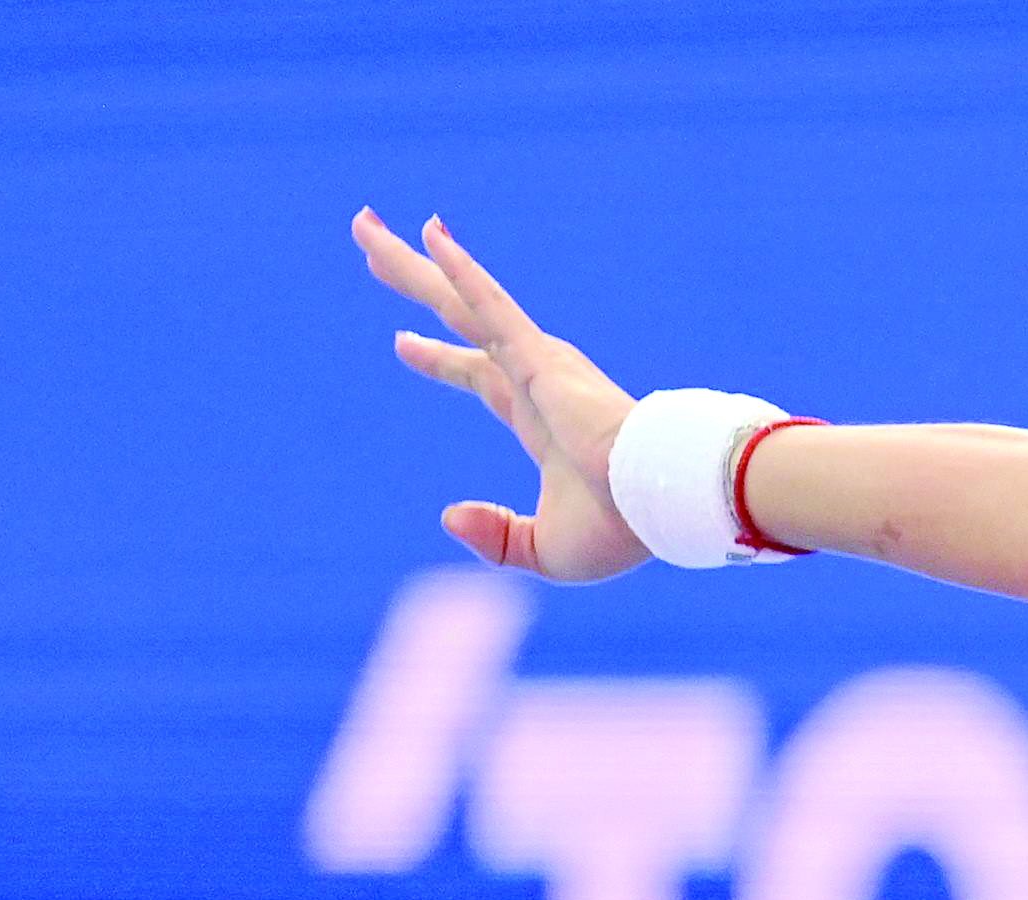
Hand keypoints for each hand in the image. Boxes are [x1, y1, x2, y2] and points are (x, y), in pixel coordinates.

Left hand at [356, 208, 650, 583]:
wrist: (662, 503)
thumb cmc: (622, 529)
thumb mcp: (546, 548)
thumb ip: (497, 537)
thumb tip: (447, 516)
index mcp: (540, 418)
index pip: (479, 375)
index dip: (440, 358)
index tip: (402, 342)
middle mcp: (534, 377)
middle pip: (458, 318)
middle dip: (414, 281)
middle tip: (373, 246)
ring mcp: (536, 360)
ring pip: (458, 298)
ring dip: (411, 261)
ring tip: (365, 223)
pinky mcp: (539, 357)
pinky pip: (489, 304)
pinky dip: (460, 269)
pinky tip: (429, 235)